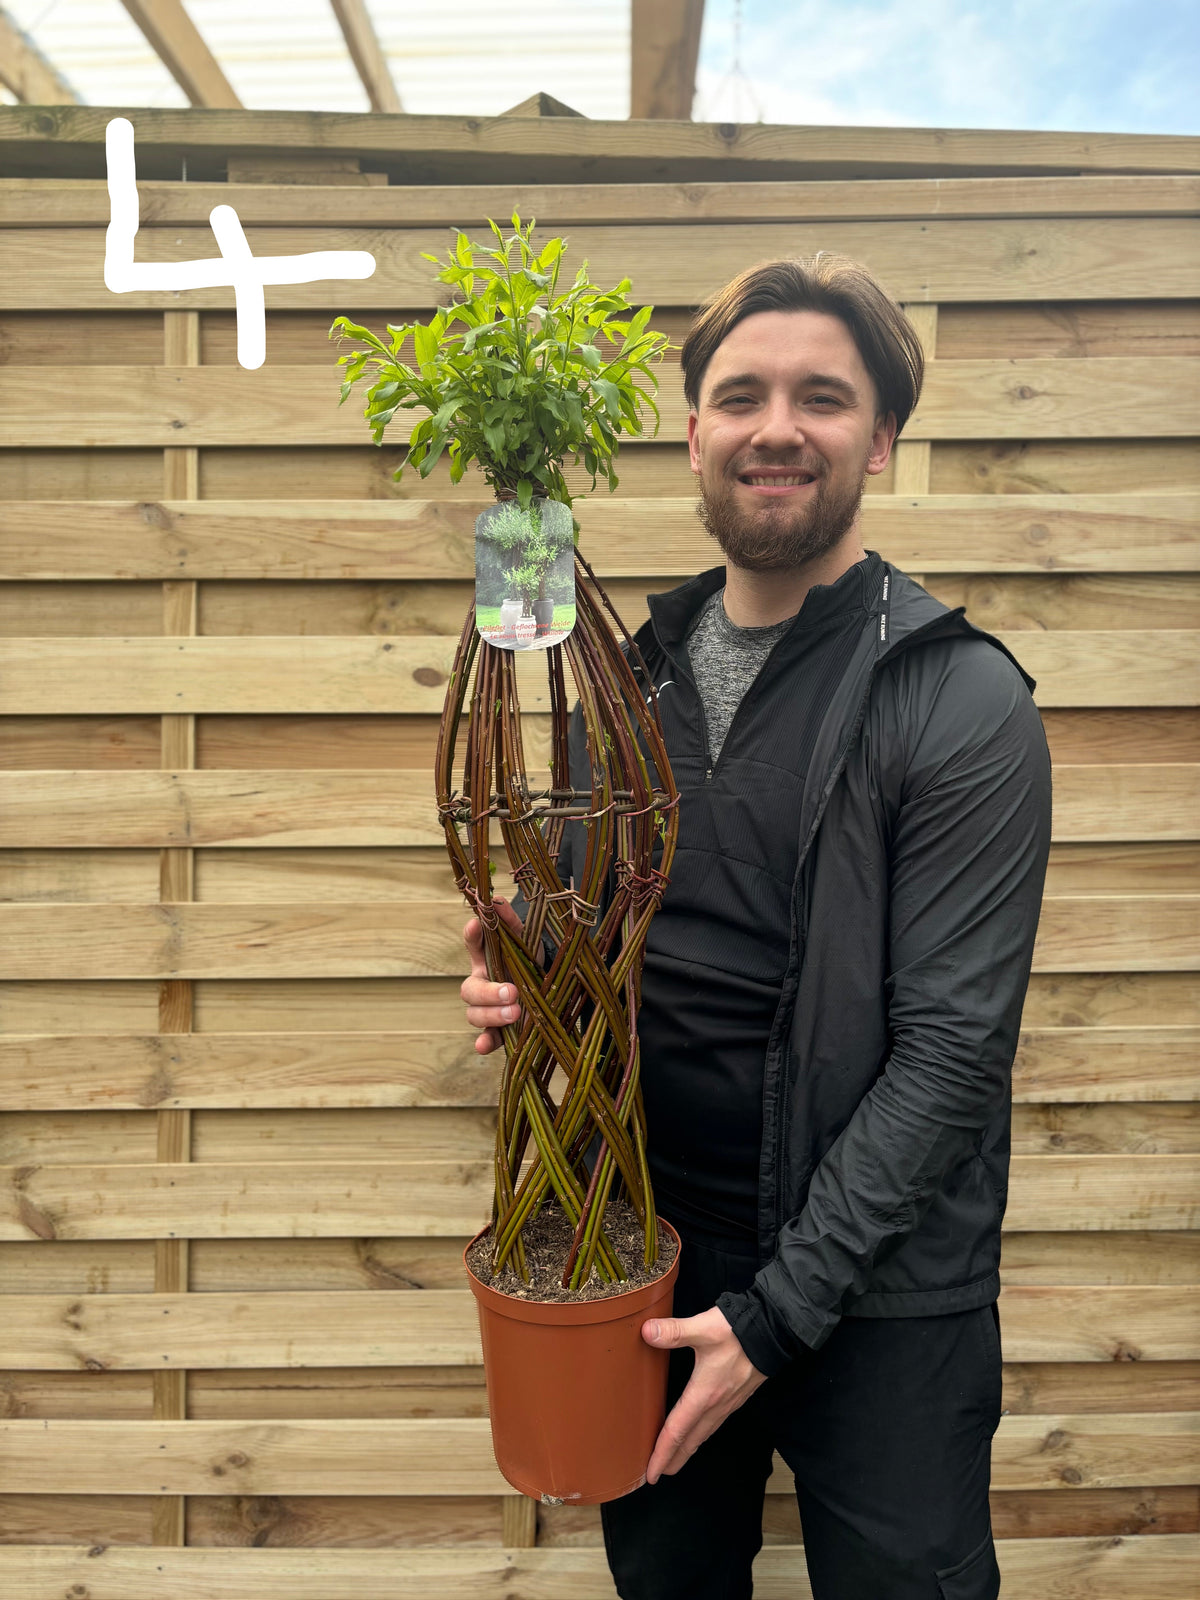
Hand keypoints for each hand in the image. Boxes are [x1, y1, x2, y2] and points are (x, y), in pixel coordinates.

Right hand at [460, 898, 526, 1055]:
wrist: (547, 990)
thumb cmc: (530, 963)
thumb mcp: (526, 942)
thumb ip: (512, 923)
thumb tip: (498, 901)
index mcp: (488, 959)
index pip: (474, 945)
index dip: (472, 937)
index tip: (475, 925)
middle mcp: (482, 984)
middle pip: (470, 989)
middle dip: (488, 991)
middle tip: (511, 991)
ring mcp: (487, 1009)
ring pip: (474, 1014)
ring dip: (492, 1014)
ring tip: (515, 1012)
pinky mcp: (498, 1030)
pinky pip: (486, 1038)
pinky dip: (484, 1042)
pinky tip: (484, 1046)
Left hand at [642, 1307, 767, 1483]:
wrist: (775, 1331)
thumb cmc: (740, 1331)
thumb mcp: (704, 1328)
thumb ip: (675, 1331)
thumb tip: (647, 1331)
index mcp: (705, 1393)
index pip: (677, 1431)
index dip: (662, 1453)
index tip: (650, 1473)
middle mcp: (717, 1404)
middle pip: (691, 1440)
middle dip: (673, 1459)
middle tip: (658, 1474)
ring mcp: (729, 1401)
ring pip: (704, 1433)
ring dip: (688, 1448)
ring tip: (675, 1457)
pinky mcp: (737, 1394)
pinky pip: (715, 1423)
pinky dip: (702, 1433)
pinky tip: (699, 1429)